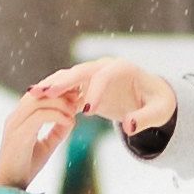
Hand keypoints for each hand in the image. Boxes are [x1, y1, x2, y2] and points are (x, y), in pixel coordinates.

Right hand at [0, 89, 84, 190]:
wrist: (10, 187)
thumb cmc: (25, 167)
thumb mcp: (46, 146)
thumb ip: (57, 132)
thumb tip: (72, 120)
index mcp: (19, 118)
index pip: (37, 95)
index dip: (57, 92)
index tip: (76, 95)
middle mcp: (15, 117)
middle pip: (38, 93)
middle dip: (59, 92)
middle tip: (78, 97)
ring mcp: (14, 125)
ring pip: (38, 101)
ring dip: (59, 102)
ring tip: (75, 109)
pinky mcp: (18, 135)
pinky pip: (39, 116)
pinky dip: (56, 116)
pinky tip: (69, 121)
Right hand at [21, 56, 180, 149]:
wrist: (153, 98)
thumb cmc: (159, 104)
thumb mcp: (159, 112)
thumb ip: (145, 119)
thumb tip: (129, 127)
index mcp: (123, 68)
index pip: (104, 76)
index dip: (95, 92)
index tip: (86, 112)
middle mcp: (105, 66)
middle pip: (81, 71)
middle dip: (63, 82)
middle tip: (46, 93)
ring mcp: (94, 74)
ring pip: (70, 77)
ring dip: (52, 85)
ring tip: (35, 94)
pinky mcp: (87, 86)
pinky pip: (68, 89)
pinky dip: (55, 95)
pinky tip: (39, 103)